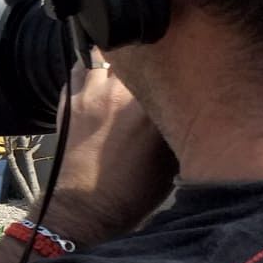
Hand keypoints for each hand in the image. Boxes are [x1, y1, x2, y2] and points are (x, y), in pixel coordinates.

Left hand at [44, 58, 177, 247]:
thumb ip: (181, 124)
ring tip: (126, 71)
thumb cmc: (134, 192)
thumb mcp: (173, 161)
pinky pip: (83, 67)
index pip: (177, 70)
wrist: (87, 208)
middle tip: (155, 68)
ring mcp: (97, 93)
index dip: (183, 67)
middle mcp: (127, 95)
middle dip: (152, 60)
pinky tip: (101, 79)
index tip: (185, 69)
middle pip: (145, 56)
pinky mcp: (72, 98)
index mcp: (157, 111)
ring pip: (111, 55)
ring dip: (120, 61)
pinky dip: (92, 68)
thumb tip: (189, 101)